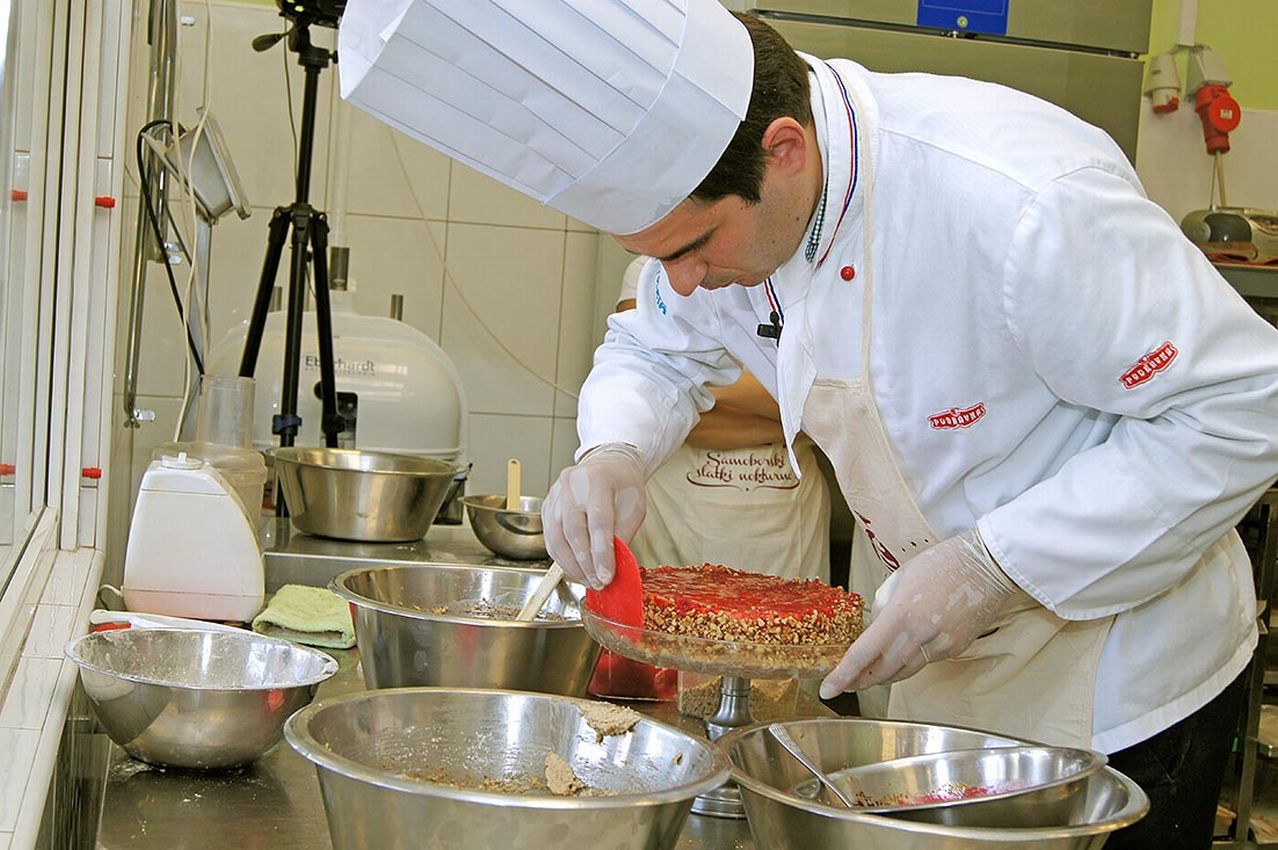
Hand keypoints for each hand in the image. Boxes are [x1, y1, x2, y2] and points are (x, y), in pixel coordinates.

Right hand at [542, 443, 646, 589]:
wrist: (607, 466)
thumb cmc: (623, 486)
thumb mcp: (634, 507)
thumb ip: (623, 534)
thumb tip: (610, 566)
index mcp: (598, 479)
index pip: (598, 522)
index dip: (602, 553)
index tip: (607, 576)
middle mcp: (571, 485)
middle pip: (574, 532)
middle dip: (586, 564)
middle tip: (598, 583)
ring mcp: (555, 494)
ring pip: (556, 538)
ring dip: (571, 565)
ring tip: (587, 580)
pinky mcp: (546, 506)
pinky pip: (549, 538)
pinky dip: (561, 558)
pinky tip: (574, 568)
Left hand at [819, 529, 1020, 698]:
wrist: (987, 564)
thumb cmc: (941, 563)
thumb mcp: (900, 578)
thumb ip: (883, 607)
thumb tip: (875, 630)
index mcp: (900, 613)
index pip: (863, 653)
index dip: (843, 675)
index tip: (828, 689)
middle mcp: (920, 634)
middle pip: (884, 672)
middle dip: (862, 681)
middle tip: (847, 684)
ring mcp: (941, 645)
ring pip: (905, 671)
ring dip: (885, 675)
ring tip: (870, 675)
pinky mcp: (956, 648)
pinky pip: (926, 661)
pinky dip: (911, 659)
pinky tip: (906, 650)